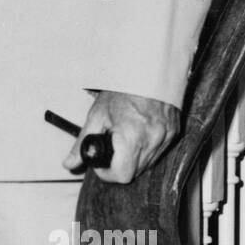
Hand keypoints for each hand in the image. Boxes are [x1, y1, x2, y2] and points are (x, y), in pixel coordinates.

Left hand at [63, 90, 179, 183]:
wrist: (147, 70)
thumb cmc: (122, 89)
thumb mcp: (97, 115)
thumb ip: (83, 142)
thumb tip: (69, 163)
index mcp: (131, 136)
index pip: (121, 174)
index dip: (107, 173)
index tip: (101, 164)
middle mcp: (152, 139)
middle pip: (134, 172)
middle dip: (119, 165)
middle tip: (111, 149)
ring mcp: (166, 137)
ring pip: (148, 164)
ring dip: (133, 158)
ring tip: (124, 138)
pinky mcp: (174, 132)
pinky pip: (159, 152)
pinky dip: (147, 149)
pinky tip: (138, 133)